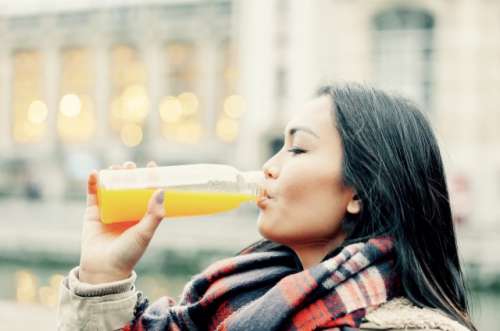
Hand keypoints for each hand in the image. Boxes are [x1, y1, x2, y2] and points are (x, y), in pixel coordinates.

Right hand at [79, 161, 164, 283]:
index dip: (149, 178)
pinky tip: (95, 172)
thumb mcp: (145, 233)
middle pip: (128, 186)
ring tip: (115, 168)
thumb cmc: (128, 253)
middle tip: (130, 166)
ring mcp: (108, 211)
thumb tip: (161, 190)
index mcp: (140, 215)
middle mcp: (125, 211)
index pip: (146, 192)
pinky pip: (92, 195)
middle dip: (129, 174)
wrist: (104, 269)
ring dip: (112, 175)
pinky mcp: (92, 213)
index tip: (152, 165)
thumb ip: (154, 214)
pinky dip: (93, 182)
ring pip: (110, 187)